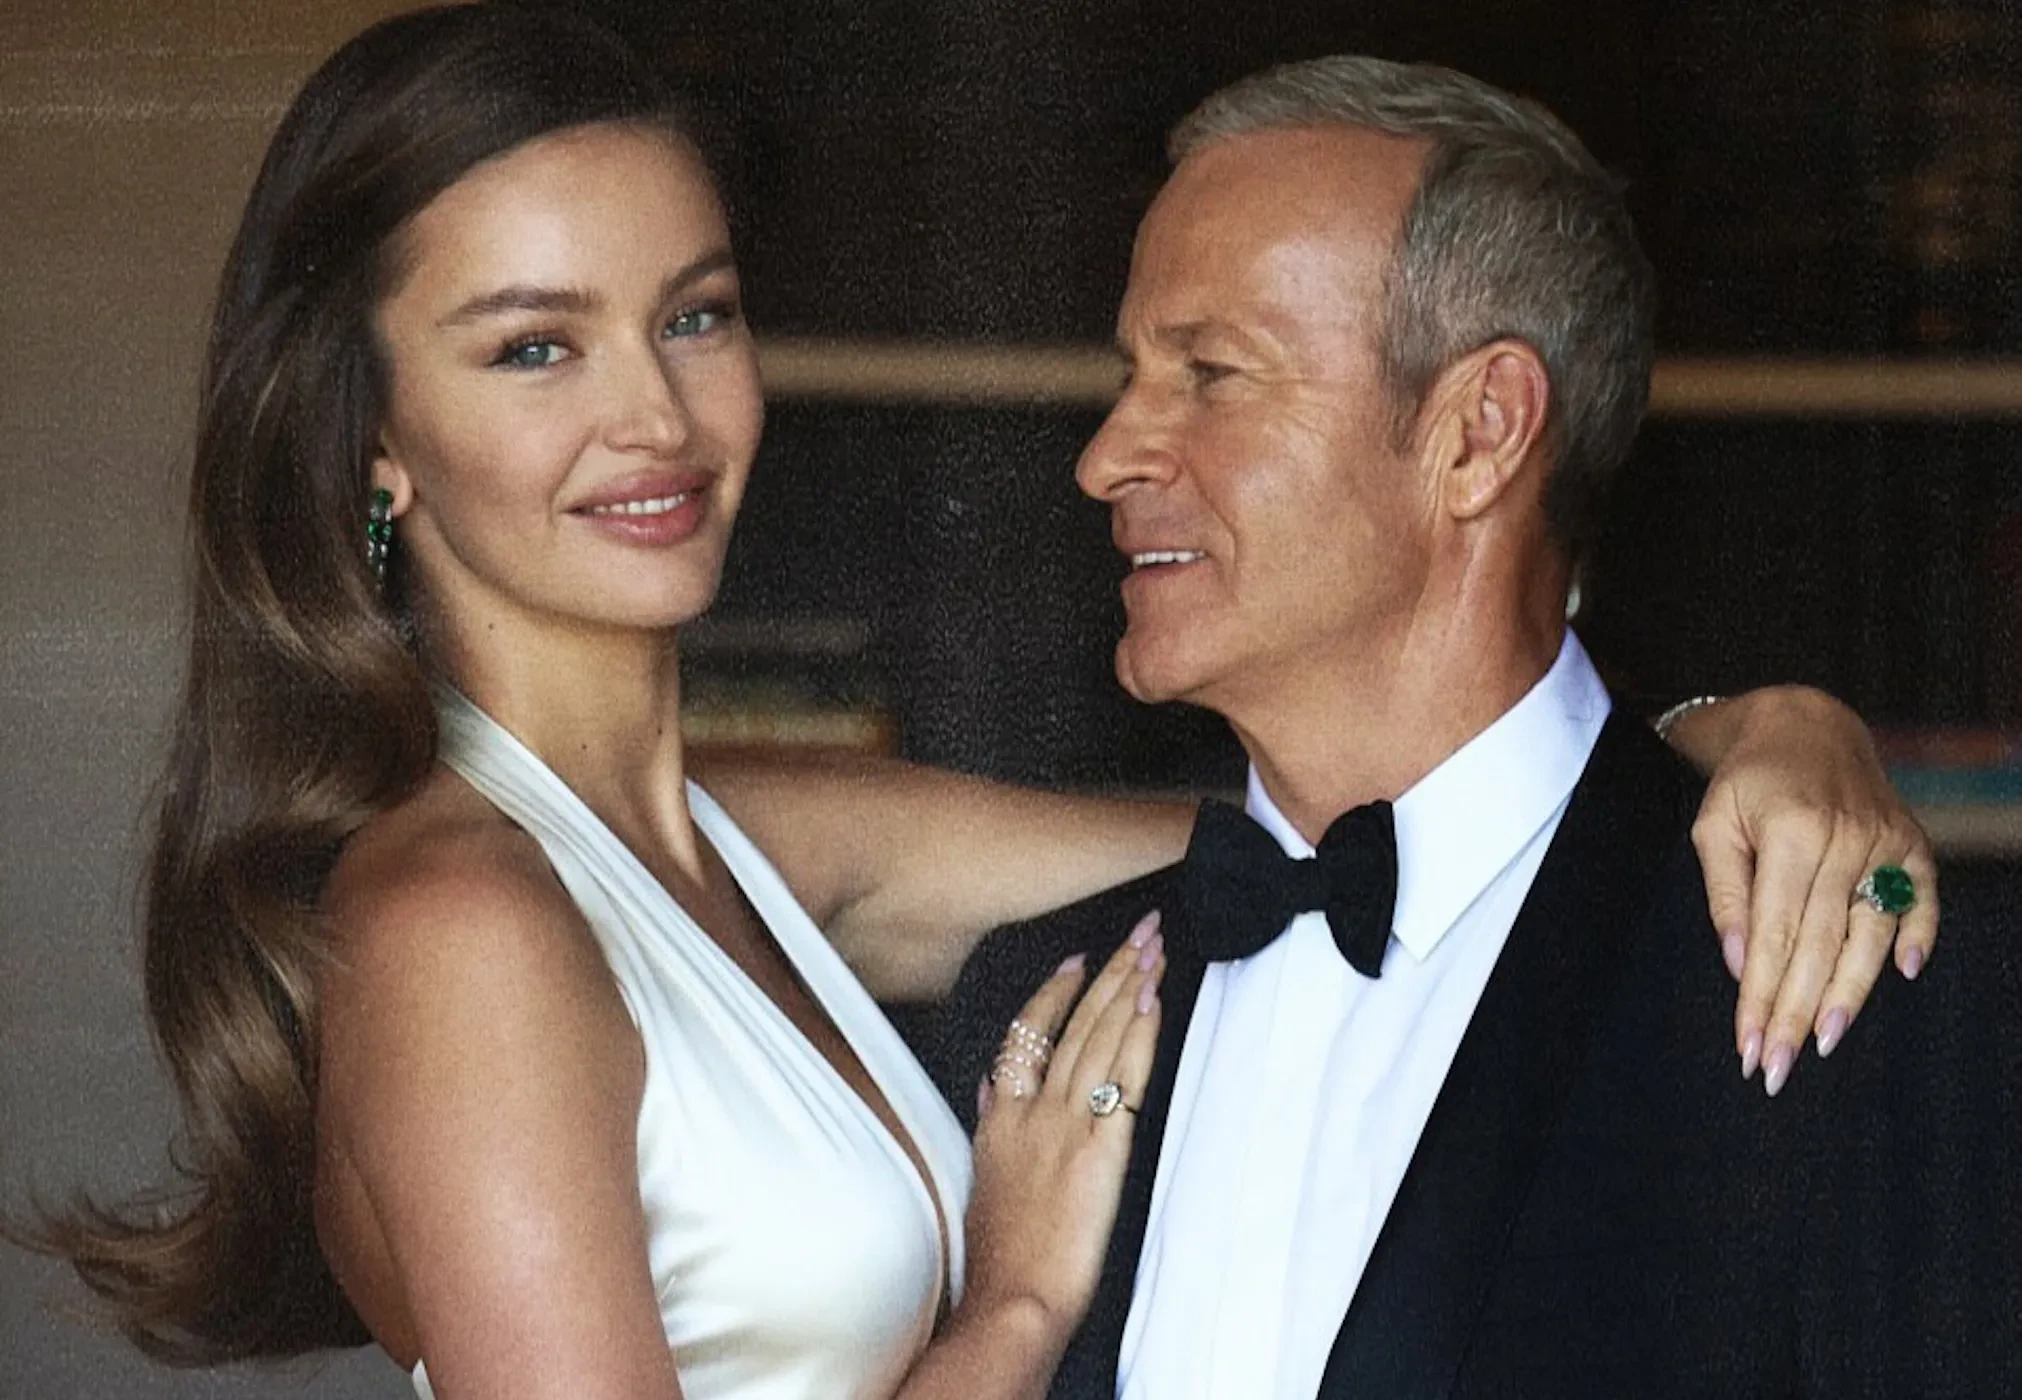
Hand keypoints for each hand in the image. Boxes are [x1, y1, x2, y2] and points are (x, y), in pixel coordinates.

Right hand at [961, 913, 1163, 1341]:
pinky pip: (1126, 1076)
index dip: (1054, 993)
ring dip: (1129, 987)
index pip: (1027, 1036)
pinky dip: (1141, 1034)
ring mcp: (1067, 1125)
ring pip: (1101, 1038)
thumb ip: (988, 1127)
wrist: (1014, 1297)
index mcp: (1002, 1121)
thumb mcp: (981, 1182)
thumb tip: (989, 1091)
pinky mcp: (1101, 1147)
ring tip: (1152, 947)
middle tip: (1137, 930)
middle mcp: (1033, 1112)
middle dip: (1109, 971)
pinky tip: (1155, 1001)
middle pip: (1073, 1024)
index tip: (1077, 961)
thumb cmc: (1000, 1257)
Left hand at [1677, 687, 1938, 1095]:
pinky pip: (1924, 898)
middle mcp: (1846, 841)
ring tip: (1827, 1043)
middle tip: (1778, 1070)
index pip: (1774, 937)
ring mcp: (1885, 842)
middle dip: (1797, 1014)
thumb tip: (1740, 964)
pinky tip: (1902, 975)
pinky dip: (1919, 936)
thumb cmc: (1747, 782)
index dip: (1761, 998)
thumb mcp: (1712, 824)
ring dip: (1850, 993)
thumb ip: (1725, 894)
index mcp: (1791, 835)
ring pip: (1870, 933)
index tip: (1747, 1048)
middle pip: (1820, 946)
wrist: (1805, 724)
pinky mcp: (1914, 842)